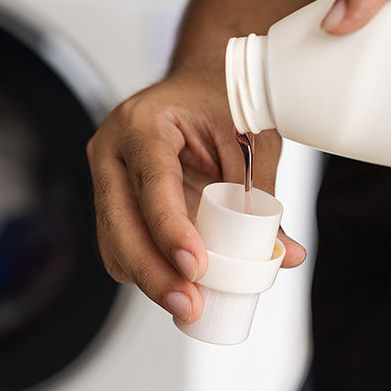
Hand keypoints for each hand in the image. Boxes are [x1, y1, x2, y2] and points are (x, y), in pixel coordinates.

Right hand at [87, 72, 306, 322]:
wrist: (197, 84)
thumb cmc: (221, 101)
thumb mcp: (250, 140)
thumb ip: (262, 197)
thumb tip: (284, 255)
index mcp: (143, 123)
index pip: (151, 183)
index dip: (171, 230)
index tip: (196, 268)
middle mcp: (112, 150)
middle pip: (120, 225)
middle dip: (154, 274)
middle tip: (191, 306)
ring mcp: (106, 177)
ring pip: (114, 244)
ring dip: (150, 279)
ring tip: (191, 304)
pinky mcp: (112, 201)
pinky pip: (120, 247)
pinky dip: (147, 270)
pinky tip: (177, 284)